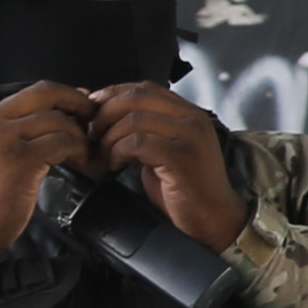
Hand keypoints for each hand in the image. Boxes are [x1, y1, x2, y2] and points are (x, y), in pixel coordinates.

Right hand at [0, 86, 97, 263]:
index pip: (37, 90)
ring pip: (59, 121)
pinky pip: (62, 143)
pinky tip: (79, 164)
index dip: (68, 94)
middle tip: (93, 125)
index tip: (84, 106)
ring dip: (81, 137)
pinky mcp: (21, 160)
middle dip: (79, 106)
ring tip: (84, 154)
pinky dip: (78, 152)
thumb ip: (22, 131)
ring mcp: (7, 140)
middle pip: (49, 95)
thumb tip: (63, 114)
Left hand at [90, 84, 246, 248]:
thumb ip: (143, 131)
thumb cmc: (187, 190)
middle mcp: (192, 119)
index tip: (93, 108)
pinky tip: (116, 165)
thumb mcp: (164, 152)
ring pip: (133, 120)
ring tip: (104, 155)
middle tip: (92, 134)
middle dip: (105, 114)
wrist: (214, 219)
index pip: (145, 88)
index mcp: (189, 114)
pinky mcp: (181, 157)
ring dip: (109, 137)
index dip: (113, 94)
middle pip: (136, 98)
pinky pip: (137, 142)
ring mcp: (189, 137)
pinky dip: (118, 152)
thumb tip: (104, 114)